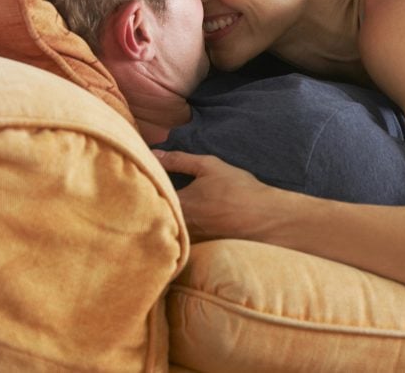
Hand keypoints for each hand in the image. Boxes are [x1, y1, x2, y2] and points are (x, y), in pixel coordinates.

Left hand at [153, 150, 277, 242]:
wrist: (265, 217)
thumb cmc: (239, 190)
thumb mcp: (210, 166)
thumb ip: (180, 160)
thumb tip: (154, 154)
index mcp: (179, 204)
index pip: (149, 197)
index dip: (143, 190)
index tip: (139, 184)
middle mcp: (180, 225)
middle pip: (154, 217)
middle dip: (147, 208)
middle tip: (143, 199)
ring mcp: (189, 240)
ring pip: (165, 231)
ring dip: (161, 222)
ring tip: (159, 212)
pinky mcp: (198, 250)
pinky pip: (178, 243)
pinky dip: (174, 235)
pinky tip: (182, 227)